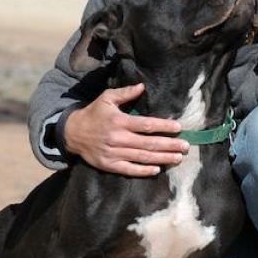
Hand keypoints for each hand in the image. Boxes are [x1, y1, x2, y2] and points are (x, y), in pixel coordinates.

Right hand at [63, 83, 189, 176]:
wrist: (72, 133)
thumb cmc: (93, 113)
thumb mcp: (106, 98)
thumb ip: (125, 93)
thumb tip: (142, 86)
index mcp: (119, 121)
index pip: (146, 125)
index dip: (163, 126)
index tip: (178, 127)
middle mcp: (118, 138)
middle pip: (148, 143)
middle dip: (169, 145)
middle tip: (186, 147)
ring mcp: (114, 153)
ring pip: (142, 157)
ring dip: (162, 158)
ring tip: (178, 158)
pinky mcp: (109, 165)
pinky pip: (129, 170)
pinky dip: (143, 171)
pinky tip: (157, 170)